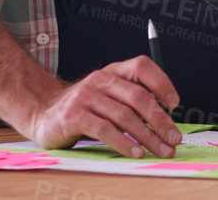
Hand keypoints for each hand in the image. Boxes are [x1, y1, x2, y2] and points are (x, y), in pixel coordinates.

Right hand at [22, 57, 182, 158]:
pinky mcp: (74, 116)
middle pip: (138, 96)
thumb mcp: (108, 97)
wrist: (42, 112)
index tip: (174, 104)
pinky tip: (135, 152)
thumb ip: (131, 102)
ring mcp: (86, 96)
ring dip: (147, 136)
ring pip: (125, 116)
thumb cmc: (84, 108)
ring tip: (160, 150)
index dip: (162, 82)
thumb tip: (165, 119)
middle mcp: (100, 80)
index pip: (142, 66)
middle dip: (160, 120)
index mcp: (113, 71)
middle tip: (174, 138)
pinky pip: (105, 130)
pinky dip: (124, 142)